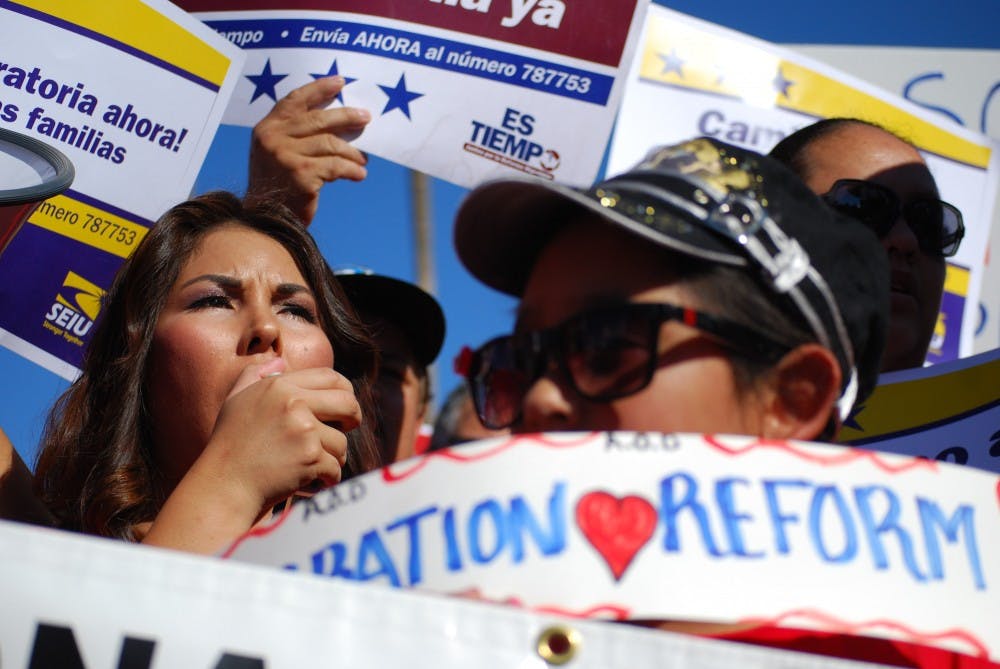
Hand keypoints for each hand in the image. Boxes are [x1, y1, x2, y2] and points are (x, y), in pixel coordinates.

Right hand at [143, 363, 361, 553]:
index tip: (344, 406)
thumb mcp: (235, 401)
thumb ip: (254, 376)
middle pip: (348, 403)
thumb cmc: (229, 445)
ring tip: (315, 465)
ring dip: (334, 457)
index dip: (345, 390)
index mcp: (278, 386)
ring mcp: (303, 430)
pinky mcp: (310, 457)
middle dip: (354, 418)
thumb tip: (279, 362)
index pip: (330, 377)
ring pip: (342, 442)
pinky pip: (335, 468)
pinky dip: (327, 479)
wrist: (223, 486)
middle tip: (348, 429)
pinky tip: (312, 482)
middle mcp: (293, 403)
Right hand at [248, 76, 370, 224]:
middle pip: (318, 119)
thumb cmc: (279, 184)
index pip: (295, 100)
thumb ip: (296, 133)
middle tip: (365, 117)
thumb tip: (339, 119)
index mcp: (267, 128)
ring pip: (330, 144)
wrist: (267, 218)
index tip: (340, 82)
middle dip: (345, 116)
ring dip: (352, 152)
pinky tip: (359, 175)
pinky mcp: (301, 174)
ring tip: (363, 160)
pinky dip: (351, 170)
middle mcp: (273, 138)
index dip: (319, 89)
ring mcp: (286, 156)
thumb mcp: (279, 152)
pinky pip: (335, 166)